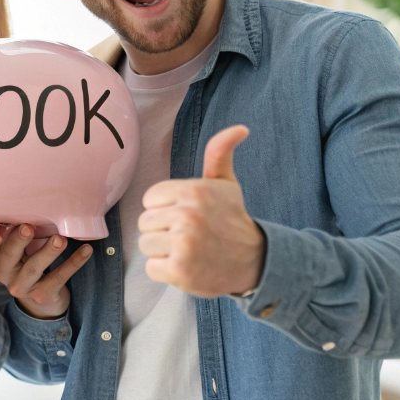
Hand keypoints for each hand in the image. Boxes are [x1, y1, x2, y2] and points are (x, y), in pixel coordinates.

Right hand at [0, 224, 91, 319]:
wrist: (42, 303)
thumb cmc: (29, 267)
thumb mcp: (18, 254)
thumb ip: (16, 237)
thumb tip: (26, 210)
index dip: (1, 233)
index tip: (12, 220)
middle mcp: (5, 275)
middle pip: (9, 256)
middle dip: (18, 241)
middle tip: (28, 228)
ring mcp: (23, 287)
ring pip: (34, 268)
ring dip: (47, 252)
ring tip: (60, 240)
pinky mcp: (43, 295)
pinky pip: (58, 277)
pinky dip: (73, 262)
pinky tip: (86, 250)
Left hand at [137, 125, 264, 296]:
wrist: (254, 262)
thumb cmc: (232, 220)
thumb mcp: (226, 184)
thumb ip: (219, 153)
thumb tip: (239, 128)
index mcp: (194, 191)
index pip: (150, 199)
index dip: (164, 208)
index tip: (186, 214)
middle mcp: (188, 215)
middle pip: (144, 223)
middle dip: (162, 231)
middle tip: (189, 235)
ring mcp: (183, 245)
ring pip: (145, 245)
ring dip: (162, 251)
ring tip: (187, 250)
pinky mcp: (180, 271)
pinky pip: (151, 268)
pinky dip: (165, 271)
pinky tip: (187, 265)